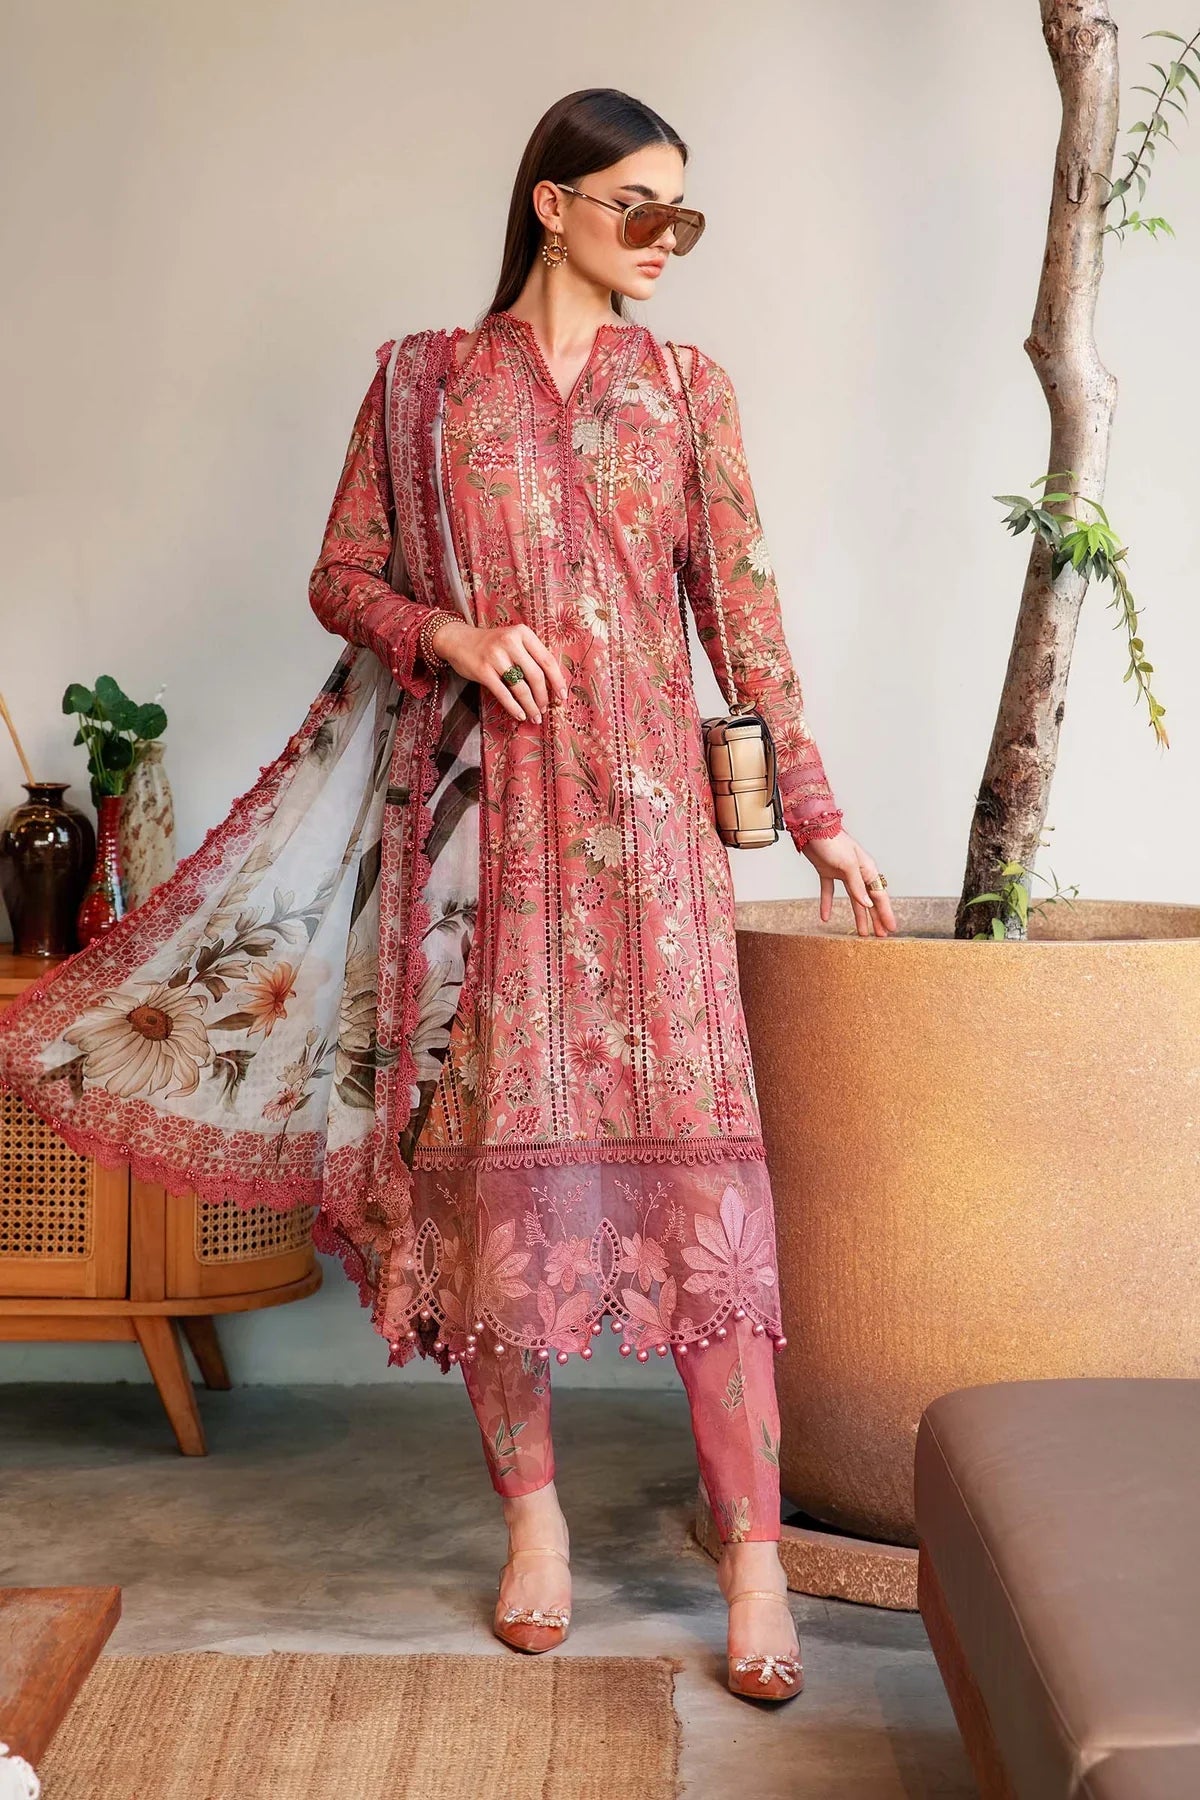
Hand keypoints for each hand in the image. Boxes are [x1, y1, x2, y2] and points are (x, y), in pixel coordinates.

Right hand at [429, 618, 567, 723]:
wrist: (458, 640)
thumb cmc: (491, 644)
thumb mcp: (513, 641)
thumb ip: (530, 656)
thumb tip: (551, 685)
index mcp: (523, 633)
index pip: (547, 660)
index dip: (557, 681)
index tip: (562, 696)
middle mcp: (510, 642)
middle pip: (535, 676)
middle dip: (543, 697)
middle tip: (545, 709)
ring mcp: (495, 656)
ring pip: (520, 687)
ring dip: (530, 705)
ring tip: (534, 716)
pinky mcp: (483, 670)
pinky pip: (503, 693)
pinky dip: (513, 707)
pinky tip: (520, 715)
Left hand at [801, 829, 897, 938]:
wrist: (811, 827)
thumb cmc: (833, 841)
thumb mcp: (847, 865)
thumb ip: (857, 886)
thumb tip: (867, 905)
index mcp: (867, 870)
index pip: (879, 896)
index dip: (886, 914)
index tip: (891, 930)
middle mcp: (857, 873)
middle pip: (869, 900)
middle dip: (876, 919)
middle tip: (880, 936)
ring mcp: (842, 873)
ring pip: (853, 899)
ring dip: (858, 915)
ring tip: (862, 933)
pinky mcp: (827, 872)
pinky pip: (829, 892)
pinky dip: (827, 905)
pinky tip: (825, 918)